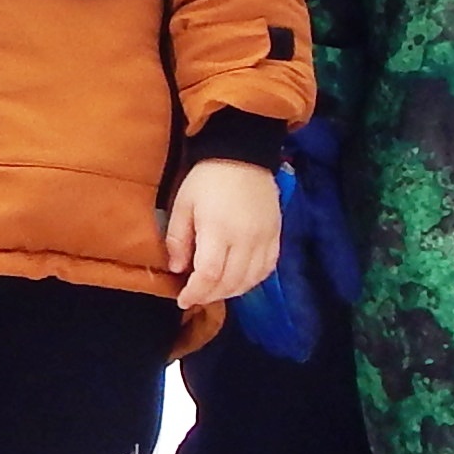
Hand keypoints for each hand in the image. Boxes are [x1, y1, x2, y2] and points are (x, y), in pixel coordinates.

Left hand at [165, 156, 282, 308]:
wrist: (243, 154)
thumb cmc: (207, 178)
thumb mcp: (183, 203)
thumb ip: (178, 238)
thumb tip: (177, 269)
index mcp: (218, 230)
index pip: (209, 275)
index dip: (196, 293)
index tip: (183, 299)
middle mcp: (245, 238)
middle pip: (230, 282)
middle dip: (210, 295)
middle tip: (196, 296)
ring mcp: (264, 238)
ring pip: (250, 280)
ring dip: (230, 291)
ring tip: (214, 290)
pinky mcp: (276, 235)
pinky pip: (267, 269)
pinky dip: (252, 281)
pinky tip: (238, 280)